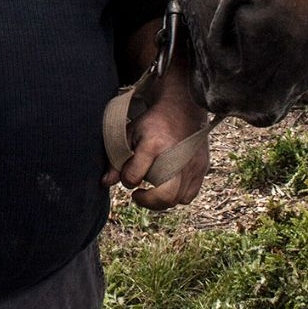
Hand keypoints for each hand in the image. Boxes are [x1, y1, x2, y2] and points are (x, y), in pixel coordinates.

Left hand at [102, 67, 209, 210]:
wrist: (181, 106)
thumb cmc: (152, 122)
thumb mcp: (129, 133)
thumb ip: (116, 159)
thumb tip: (106, 183)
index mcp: (153, 144)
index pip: (134, 176)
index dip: (127, 181)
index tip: (127, 177)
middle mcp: (175, 156)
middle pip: (166, 196)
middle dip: (148, 202)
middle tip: (137, 194)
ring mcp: (192, 163)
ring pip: (177, 199)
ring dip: (161, 200)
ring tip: (152, 189)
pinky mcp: (201, 167)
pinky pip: (189, 195)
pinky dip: (177, 195)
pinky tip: (167, 185)